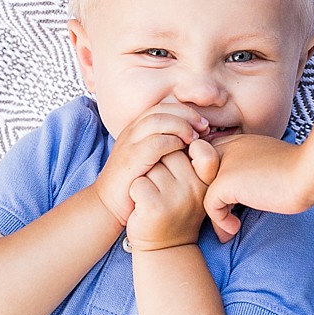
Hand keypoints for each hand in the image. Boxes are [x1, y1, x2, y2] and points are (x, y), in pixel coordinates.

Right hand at [91, 103, 207, 224]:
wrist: (108, 207)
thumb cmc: (136, 186)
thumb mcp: (153, 161)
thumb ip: (167, 148)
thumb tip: (195, 140)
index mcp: (137, 129)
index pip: (163, 107)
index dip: (185, 111)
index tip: (203, 125)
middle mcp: (131, 132)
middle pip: (161, 109)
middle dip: (186, 115)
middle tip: (204, 128)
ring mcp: (129, 144)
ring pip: (157, 120)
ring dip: (181, 125)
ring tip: (195, 138)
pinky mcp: (130, 160)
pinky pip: (155, 143)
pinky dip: (172, 142)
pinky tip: (183, 150)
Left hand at [125, 140, 217, 251]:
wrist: (164, 248)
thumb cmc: (175, 208)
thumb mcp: (192, 185)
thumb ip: (192, 158)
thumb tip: (185, 120)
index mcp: (208, 180)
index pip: (199, 147)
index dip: (186, 146)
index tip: (183, 156)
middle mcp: (197, 188)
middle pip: (168, 151)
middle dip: (158, 162)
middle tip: (164, 188)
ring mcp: (178, 198)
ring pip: (151, 165)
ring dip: (146, 177)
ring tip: (155, 197)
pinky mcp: (156, 207)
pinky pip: (139, 183)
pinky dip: (135, 192)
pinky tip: (144, 207)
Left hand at [202, 133, 313, 241]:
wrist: (308, 173)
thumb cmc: (297, 172)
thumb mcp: (268, 165)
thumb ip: (248, 171)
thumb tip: (241, 194)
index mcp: (235, 141)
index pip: (206, 161)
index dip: (211, 183)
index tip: (225, 203)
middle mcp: (224, 148)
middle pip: (198, 175)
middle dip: (206, 197)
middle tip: (221, 218)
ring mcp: (222, 163)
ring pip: (201, 192)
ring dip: (214, 214)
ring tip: (228, 227)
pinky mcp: (224, 181)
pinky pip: (210, 207)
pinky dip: (221, 222)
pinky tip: (235, 228)